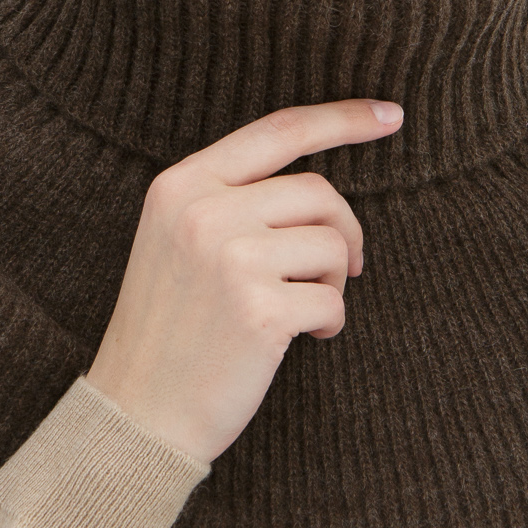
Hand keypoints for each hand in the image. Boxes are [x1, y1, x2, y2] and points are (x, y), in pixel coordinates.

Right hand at [85, 99, 402, 463]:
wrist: (136, 412)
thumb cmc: (170, 328)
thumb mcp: (177, 240)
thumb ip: (232, 200)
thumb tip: (322, 189)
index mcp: (181, 185)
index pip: (278, 131)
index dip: (343, 119)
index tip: (392, 115)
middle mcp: (203, 211)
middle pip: (318, 192)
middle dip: (343, 231)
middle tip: (340, 272)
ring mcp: (230, 258)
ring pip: (333, 245)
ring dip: (333, 283)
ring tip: (300, 311)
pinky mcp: (259, 309)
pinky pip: (332, 301)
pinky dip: (328, 324)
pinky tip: (298, 340)